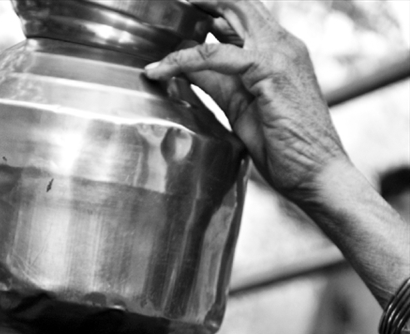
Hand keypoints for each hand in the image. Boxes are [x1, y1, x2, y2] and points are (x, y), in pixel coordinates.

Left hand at [144, 0, 347, 204]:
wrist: (318, 175)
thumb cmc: (287, 150)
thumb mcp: (242, 110)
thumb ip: (219, 85)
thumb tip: (189, 70)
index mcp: (280, 51)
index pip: (243, 14)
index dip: (211, 9)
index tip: (178, 16)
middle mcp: (283, 43)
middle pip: (238, 2)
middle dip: (201, 1)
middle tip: (166, 9)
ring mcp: (279, 53)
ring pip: (227, 15)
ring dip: (189, 19)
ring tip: (157, 26)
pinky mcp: (269, 71)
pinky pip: (217, 55)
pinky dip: (185, 59)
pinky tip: (161, 69)